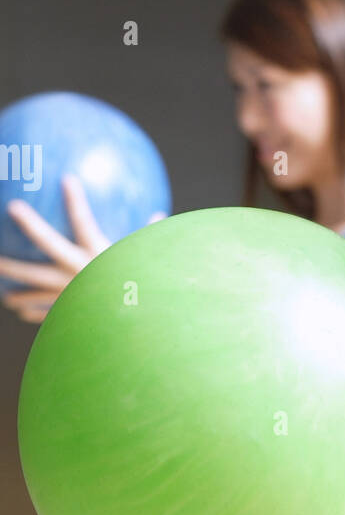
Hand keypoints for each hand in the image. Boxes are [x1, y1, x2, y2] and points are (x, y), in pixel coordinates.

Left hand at [0, 175, 165, 321]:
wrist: (135, 336)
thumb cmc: (146, 295)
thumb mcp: (149, 265)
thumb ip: (149, 239)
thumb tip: (160, 215)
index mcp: (100, 257)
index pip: (85, 222)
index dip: (76, 200)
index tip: (67, 178)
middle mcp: (79, 273)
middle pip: (47, 245)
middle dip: (29, 228)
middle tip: (12, 209)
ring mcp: (68, 294)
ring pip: (34, 284)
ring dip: (14, 278)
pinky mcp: (66, 314)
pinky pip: (43, 311)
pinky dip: (31, 309)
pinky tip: (18, 309)